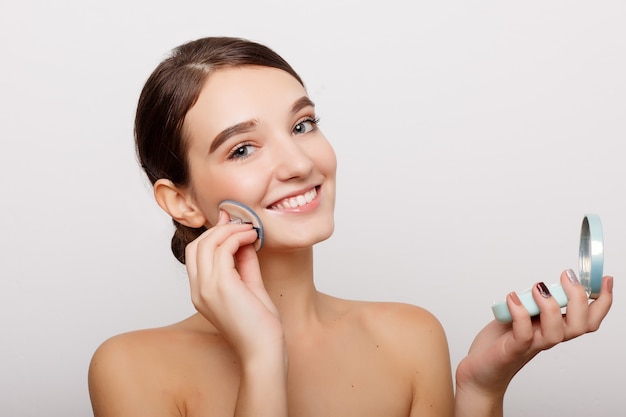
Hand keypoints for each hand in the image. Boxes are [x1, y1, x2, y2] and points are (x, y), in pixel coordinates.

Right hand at [185, 210, 283, 360]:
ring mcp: (206, 288)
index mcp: (201, 293)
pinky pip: (223, 249)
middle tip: (242, 223)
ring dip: (230, 230)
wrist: (264, 351)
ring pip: (208, 243)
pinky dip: (237, 237)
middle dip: (219, 229)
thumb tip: (245, 240)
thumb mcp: (250, 287)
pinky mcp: (221, 286)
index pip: (196, 254)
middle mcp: (198, 290)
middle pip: (197, 245)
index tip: (233, 224)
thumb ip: (244, 263)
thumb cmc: (260, 326)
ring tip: (250, 229)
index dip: (213, 235)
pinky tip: (252, 237)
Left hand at [456, 270, 612, 397]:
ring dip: (551, 306)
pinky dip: (520, 314)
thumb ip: (533, 302)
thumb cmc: (499, 343)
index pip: (587, 319)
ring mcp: (531, 345)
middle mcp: (546, 338)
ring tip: (537, 287)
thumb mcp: (520, 315)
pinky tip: (512, 298)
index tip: (605, 280)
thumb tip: (543, 284)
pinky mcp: (512, 350)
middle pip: (579, 325)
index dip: (601, 301)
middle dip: (579, 298)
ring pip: (557, 332)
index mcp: (553, 328)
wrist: (480, 371)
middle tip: (567, 276)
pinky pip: (523, 334)